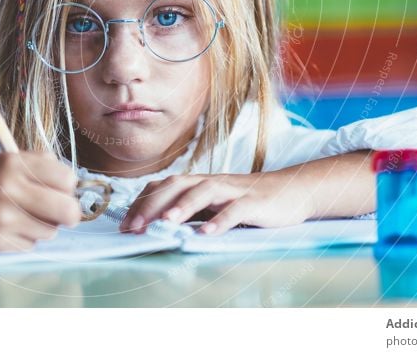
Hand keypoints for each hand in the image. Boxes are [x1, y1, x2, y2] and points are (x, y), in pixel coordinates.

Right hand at [0, 151, 80, 251]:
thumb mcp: (8, 162)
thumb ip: (42, 166)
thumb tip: (76, 187)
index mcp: (12, 163)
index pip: (67, 178)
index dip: (67, 187)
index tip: (59, 190)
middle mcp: (7, 188)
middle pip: (67, 209)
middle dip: (69, 214)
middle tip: (62, 214)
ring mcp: (1, 217)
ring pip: (51, 231)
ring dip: (43, 228)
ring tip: (22, 218)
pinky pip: (31, 246)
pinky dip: (25, 240)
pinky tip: (8, 230)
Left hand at [119, 172, 315, 235]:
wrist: (292, 191)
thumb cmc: (247, 202)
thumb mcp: (214, 205)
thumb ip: (190, 212)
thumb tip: (156, 227)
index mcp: (199, 183)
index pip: (164, 186)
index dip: (142, 203)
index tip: (124, 225)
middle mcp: (212, 182)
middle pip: (177, 185)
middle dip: (152, 205)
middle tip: (134, 227)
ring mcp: (234, 190)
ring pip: (204, 191)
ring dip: (183, 207)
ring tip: (166, 224)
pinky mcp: (255, 202)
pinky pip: (236, 209)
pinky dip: (220, 221)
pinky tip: (207, 233)